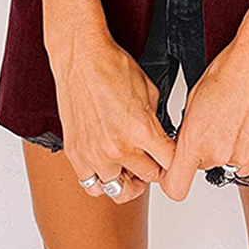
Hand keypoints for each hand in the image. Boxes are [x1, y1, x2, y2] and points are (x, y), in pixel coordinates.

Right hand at [41, 0, 175, 203]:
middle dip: (154, 169)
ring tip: (130, 168)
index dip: (173, 160)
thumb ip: (156, 120)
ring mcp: (94, 154)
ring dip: (128, 181)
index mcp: (140, 130)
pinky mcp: (76, 154)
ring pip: (119, 190)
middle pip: (147, 179)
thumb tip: (160, 137)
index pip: (169, 164)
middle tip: (152, 161)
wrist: (81, 58)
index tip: (169, 156)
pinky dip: (102, 181)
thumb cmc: (112, 67)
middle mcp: (118, 147)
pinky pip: (91, 185)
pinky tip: (107, 168)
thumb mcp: (150, 90)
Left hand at [159, 28, 248, 200]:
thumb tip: (183, 146)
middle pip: (202, 167)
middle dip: (204, 150)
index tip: (173, 171)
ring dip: (226, 149)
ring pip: (226, 163)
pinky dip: (245, 147)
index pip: (175, 186)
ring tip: (233, 120)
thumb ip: (186, 132)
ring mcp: (244, 156)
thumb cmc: (229, 72)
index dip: (172, 180)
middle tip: (213, 124)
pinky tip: (247, 123)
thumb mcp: (193, 100)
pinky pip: (247, 161)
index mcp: (196, 140)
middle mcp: (220, 153)